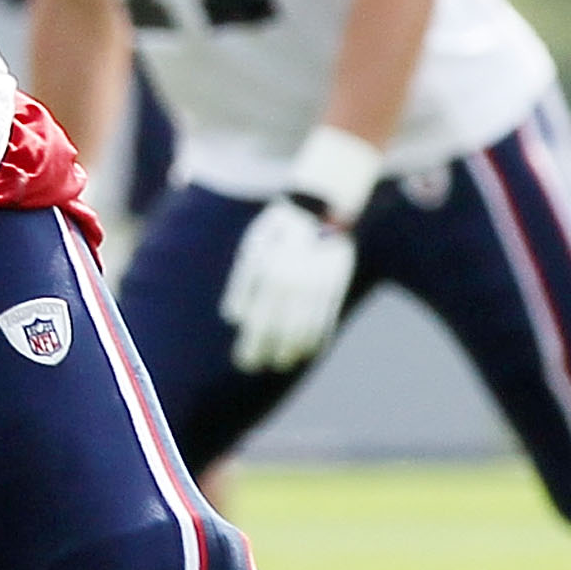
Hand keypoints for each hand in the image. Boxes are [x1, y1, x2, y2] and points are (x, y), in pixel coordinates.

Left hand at [220, 197, 357, 373]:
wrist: (322, 203)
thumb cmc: (280, 228)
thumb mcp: (254, 246)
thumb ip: (244, 283)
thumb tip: (235, 318)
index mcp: (268, 272)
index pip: (257, 320)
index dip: (250, 344)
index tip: (244, 361)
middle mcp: (291, 282)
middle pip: (276, 329)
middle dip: (263, 351)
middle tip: (253, 366)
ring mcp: (315, 284)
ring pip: (302, 329)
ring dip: (290, 350)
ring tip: (281, 361)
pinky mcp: (335, 285)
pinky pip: (325, 319)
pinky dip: (317, 338)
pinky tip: (308, 349)